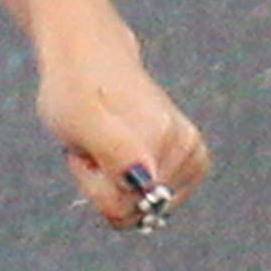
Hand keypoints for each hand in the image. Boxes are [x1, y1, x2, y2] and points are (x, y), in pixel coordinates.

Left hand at [36, 18, 209, 230]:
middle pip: (132, 211)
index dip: (92, 184)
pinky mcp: (194, 161)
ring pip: (141, 208)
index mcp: (161, 140)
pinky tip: (122, 149)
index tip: (85, 151)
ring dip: (114, 183)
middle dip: (104, 186)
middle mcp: (186, 150)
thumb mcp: (80, 118)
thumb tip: (146, 180)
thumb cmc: (77, 91)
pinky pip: (152, 201)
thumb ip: (114, 150)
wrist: (91, 59)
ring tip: (107, 143)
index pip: (118, 208)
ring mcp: (193, 156)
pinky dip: (130, 182)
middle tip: (95, 146)